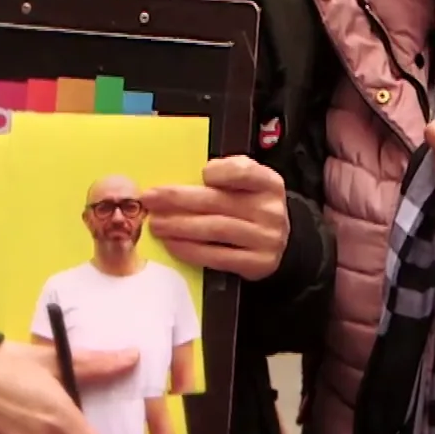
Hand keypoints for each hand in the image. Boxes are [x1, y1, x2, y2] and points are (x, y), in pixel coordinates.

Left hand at [145, 156, 289, 279]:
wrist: (283, 243)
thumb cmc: (253, 207)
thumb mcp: (250, 185)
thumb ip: (227, 175)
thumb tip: (183, 180)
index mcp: (269, 183)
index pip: (245, 171)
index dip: (222, 171)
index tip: (201, 172)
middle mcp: (270, 210)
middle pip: (219, 201)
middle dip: (179, 199)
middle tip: (151, 199)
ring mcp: (265, 238)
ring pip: (215, 229)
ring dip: (180, 226)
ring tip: (157, 224)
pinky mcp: (256, 263)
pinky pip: (217, 256)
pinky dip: (191, 250)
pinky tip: (173, 244)